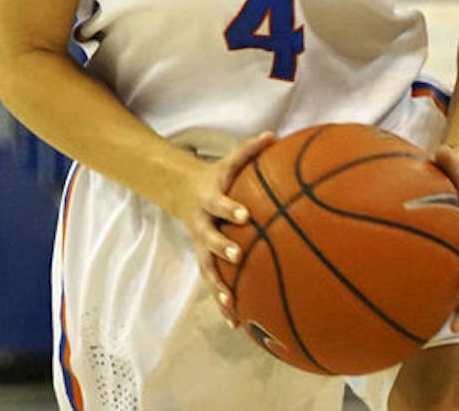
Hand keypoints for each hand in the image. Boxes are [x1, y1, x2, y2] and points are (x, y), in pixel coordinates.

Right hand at [170, 131, 275, 327]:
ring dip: (218, 285)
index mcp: (210, 198)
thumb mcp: (229, 161)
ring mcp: (201, 243)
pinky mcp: (204, 260)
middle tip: (238, 255)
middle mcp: (202, 222)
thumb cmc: (218, 177)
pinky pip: (213, 282)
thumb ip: (250, 151)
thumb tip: (274, 135)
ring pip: (207, 267)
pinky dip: (222, 303)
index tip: (245, 215)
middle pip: (208, 237)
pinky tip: (236, 323)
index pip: (219, 201)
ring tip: (231, 303)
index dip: (229, 208)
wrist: (183, 192)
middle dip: (222, 247)